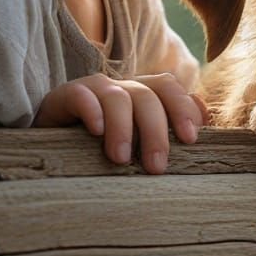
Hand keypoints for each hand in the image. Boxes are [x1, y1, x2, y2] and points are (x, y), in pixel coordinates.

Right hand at [34, 72, 209, 173]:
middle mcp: (121, 88)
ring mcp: (93, 90)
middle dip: (156, 130)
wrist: (51, 151)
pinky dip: (91, 110)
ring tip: (122, 159)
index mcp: (143, 95)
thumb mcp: (139, 144)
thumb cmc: (103, 151)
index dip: (182, 108)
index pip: (168, 88)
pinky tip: (96, 132)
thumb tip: (204, 117)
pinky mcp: (64, 97)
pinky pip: (81, 94)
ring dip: (124, 127)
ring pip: (117, 96)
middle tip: (156, 167)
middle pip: (147, 96)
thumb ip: (171, 129)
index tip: (191, 140)